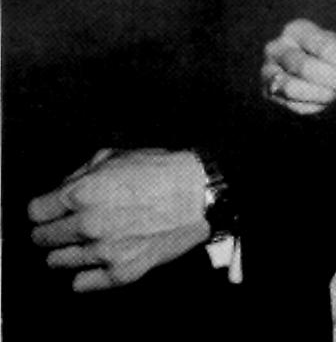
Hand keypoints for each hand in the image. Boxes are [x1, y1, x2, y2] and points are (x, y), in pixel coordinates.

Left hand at [28, 149, 208, 290]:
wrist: (196, 195)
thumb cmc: (160, 171)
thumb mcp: (116, 155)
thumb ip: (82, 171)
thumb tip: (63, 188)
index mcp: (82, 193)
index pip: (36, 211)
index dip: (41, 209)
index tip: (46, 210)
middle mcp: (87, 224)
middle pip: (42, 238)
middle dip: (48, 231)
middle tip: (59, 228)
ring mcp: (103, 252)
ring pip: (58, 262)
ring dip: (62, 253)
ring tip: (75, 245)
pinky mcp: (120, 272)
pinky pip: (83, 284)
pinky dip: (82, 276)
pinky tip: (88, 267)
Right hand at [261, 18, 335, 114]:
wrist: (299, 63)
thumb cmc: (321, 50)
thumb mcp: (333, 43)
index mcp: (294, 30)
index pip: (318, 44)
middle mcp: (275, 48)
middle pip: (304, 67)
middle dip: (333, 78)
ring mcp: (268, 71)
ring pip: (292, 88)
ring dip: (321, 94)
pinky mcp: (269, 92)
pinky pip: (293, 105)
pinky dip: (315, 106)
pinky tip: (326, 99)